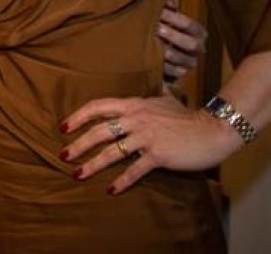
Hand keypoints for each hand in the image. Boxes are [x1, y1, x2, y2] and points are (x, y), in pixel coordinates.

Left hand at [60, 92, 243, 194]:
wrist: (213, 130)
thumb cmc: (188, 116)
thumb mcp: (164, 99)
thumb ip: (150, 96)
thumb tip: (150, 87)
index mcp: (133, 105)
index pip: (98, 107)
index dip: (78, 116)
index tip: (63, 127)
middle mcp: (136, 119)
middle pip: (99, 131)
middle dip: (78, 144)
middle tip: (63, 155)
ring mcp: (146, 137)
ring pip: (112, 152)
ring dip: (93, 165)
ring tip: (77, 174)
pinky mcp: (158, 155)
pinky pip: (134, 170)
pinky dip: (122, 181)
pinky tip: (111, 190)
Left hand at [159, 0, 206, 82]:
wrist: (160, 52)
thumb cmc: (165, 29)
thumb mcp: (168, 17)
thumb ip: (170, 8)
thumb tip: (169, 0)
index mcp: (198, 32)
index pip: (191, 25)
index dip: (175, 19)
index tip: (159, 13)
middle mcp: (198, 48)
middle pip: (192, 44)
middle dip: (174, 36)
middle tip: (156, 29)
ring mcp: (190, 63)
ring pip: (185, 60)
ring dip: (168, 52)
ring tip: (152, 45)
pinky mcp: (181, 74)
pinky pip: (177, 73)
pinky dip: (166, 68)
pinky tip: (154, 61)